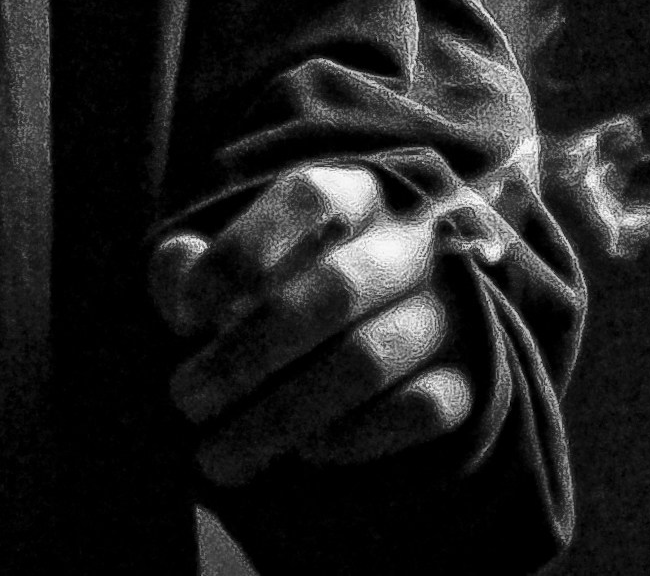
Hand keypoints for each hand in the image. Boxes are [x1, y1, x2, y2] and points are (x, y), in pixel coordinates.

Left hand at [147, 163, 479, 483]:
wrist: (382, 355)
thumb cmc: (289, 297)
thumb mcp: (236, 273)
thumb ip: (193, 267)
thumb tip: (178, 266)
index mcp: (359, 195)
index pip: (311, 197)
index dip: (244, 251)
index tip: (186, 313)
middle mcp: (415, 244)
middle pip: (337, 287)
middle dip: (247, 354)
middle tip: (185, 399)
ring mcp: (451, 310)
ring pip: (369, 358)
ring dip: (282, 414)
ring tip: (220, 454)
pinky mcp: (471, 377)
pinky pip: (420, 410)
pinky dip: (355, 436)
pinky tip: (304, 452)